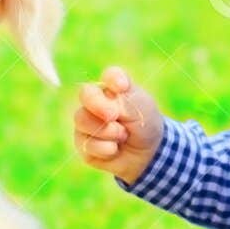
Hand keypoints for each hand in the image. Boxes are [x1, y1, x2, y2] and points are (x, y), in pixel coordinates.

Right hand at [73, 66, 163, 183]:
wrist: (147, 153)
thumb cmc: (144, 124)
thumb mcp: (141, 107)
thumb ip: (123, 99)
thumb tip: (109, 96)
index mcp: (112, 88)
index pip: (110, 75)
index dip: (113, 79)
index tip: (123, 87)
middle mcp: (95, 101)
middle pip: (85, 94)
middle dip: (100, 106)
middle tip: (114, 116)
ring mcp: (86, 122)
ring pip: (82, 120)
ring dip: (107, 131)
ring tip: (122, 136)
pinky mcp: (83, 144)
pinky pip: (86, 144)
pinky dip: (105, 149)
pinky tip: (114, 149)